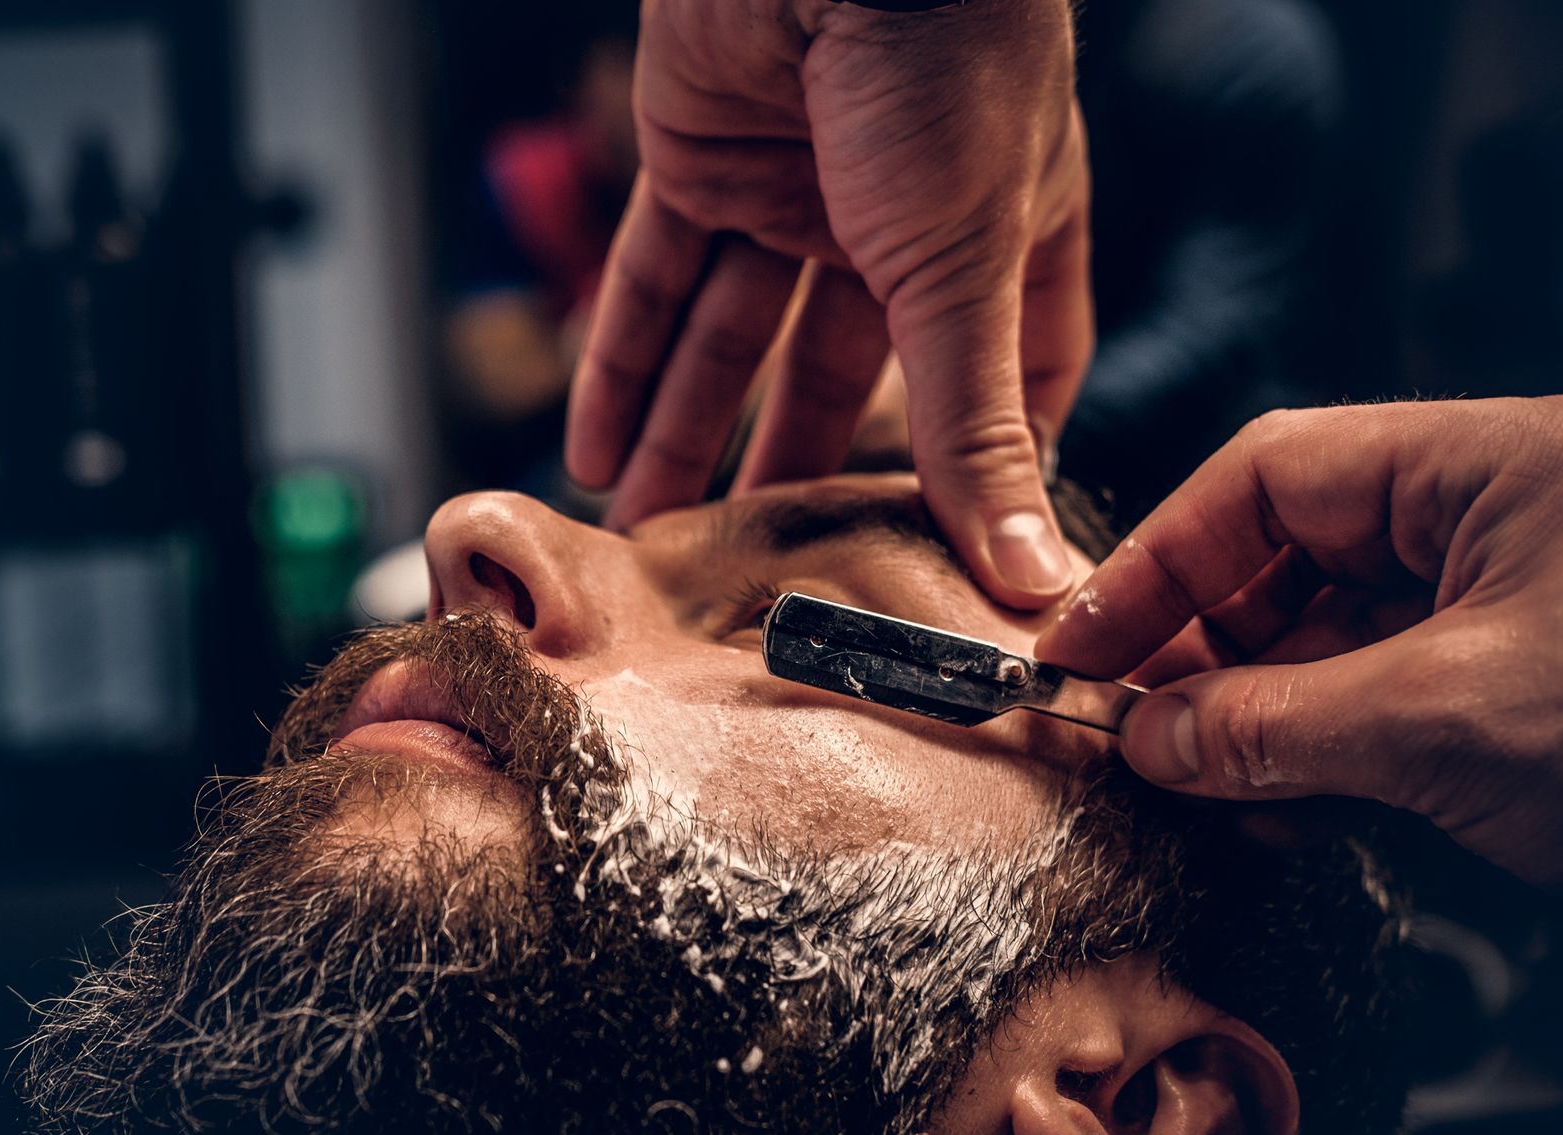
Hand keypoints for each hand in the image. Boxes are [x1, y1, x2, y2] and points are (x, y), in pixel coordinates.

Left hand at [566, 0, 1091, 607]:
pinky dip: (616, 363)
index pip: (1004, 379)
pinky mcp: (698, 158)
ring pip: (731, 341)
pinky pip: (651, 280)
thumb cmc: (946, 68)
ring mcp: (794, 189)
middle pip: (840, 377)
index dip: (980, 466)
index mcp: (1000, 237)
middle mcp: (897, 220)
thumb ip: (977, 425)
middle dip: (791, 472)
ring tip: (647, 540)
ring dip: (685, 438)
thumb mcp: (963, 268)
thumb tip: (1031, 577)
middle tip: (753, 578)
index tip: (943, 562)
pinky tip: (590, 452)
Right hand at [1037, 397, 1562, 884]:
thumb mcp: (1446, 717)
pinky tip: (1271, 813)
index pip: (1269, 479)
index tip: (1082, 646)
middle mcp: (1485, 522)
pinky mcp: (1517, 694)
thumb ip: (1277, 723)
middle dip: (1199, 655)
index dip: (1158, 560)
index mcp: (1479, 467)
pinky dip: (1320, 760)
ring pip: (1331, 647)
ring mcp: (1508, 611)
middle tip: (1128, 733)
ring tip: (1192, 789)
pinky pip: (1385, 709)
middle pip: (1289, 563)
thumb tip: (1150, 742)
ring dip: (1253, 722)